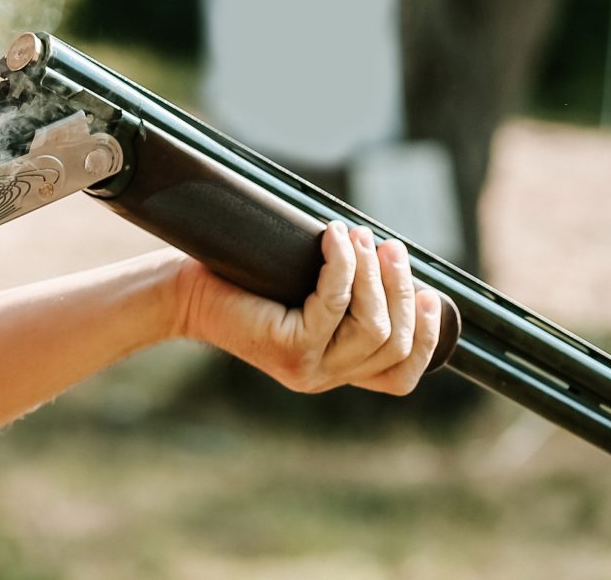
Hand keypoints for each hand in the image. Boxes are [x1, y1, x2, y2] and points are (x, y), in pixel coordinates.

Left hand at [176, 221, 441, 394]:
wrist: (186, 294)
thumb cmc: (244, 284)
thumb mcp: (305, 294)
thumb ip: (346, 296)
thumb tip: (394, 262)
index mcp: (335, 371)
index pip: (400, 377)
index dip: (425, 337)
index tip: (428, 294)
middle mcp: (323, 378)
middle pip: (394, 342)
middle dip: (400, 289)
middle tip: (388, 246)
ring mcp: (307, 368)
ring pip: (372, 326)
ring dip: (375, 275)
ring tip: (361, 236)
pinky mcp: (287, 348)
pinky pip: (334, 305)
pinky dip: (343, 266)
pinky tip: (335, 238)